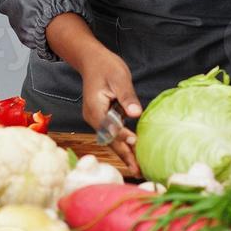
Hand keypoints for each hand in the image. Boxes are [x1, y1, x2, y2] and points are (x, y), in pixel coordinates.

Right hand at [78, 50, 143, 177]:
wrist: (91, 60)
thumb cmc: (105, 66)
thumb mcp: (119, 77)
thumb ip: (127, 96)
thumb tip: (135, 113)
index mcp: (95, 108)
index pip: (109, 127)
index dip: (123, 136)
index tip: (136, 143)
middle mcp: (93, 117)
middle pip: (109, 139)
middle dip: (123, 155)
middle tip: (138, 170)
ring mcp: (96, 119)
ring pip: (111, 139)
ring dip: (124, 152)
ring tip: (137, 168)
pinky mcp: (101, 118)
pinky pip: (112, 133)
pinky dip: (122, 143)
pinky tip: (132, 152)